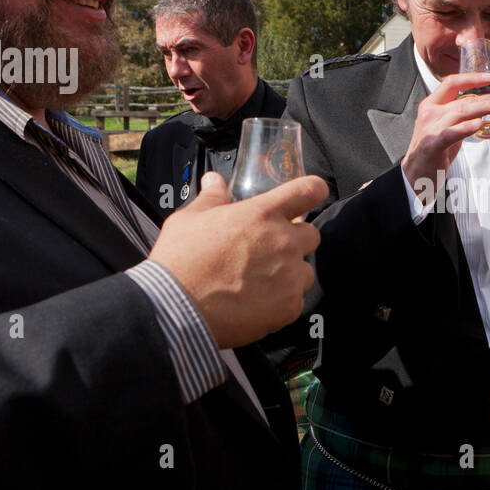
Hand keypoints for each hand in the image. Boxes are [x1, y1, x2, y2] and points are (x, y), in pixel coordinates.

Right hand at [149, 172, 325, 347]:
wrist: (176, 308)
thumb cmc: (180, 261)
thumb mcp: (190, 218)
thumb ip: (211, 198)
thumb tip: (214, 181)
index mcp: (262, 214)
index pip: (308, 190)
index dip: (313, 190)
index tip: (312, 194)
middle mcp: (283, 242)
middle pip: (311, 234)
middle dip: (294, 240)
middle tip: (268, 251)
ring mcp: (289, 275)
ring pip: (305, 270)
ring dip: (290, 273)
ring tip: (259, 281)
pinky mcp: (289, 306)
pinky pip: (296, 300)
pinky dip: (282, 302)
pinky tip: (257, 302)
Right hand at [400, 72, 489, 199]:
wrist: (414, 174)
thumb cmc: (432, 151)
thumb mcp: (448, 127)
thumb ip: (464, 115)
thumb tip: (488, 103)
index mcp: (432, 105)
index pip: (451, 83)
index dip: (471, 78)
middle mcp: (430, 113)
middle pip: (463, 99)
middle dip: (489, 98)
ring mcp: (431, 128)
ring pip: (461, 112)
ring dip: (485, 108)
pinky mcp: (432, 144)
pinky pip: (451, 133)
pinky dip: (465, 127)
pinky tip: (478, 124)